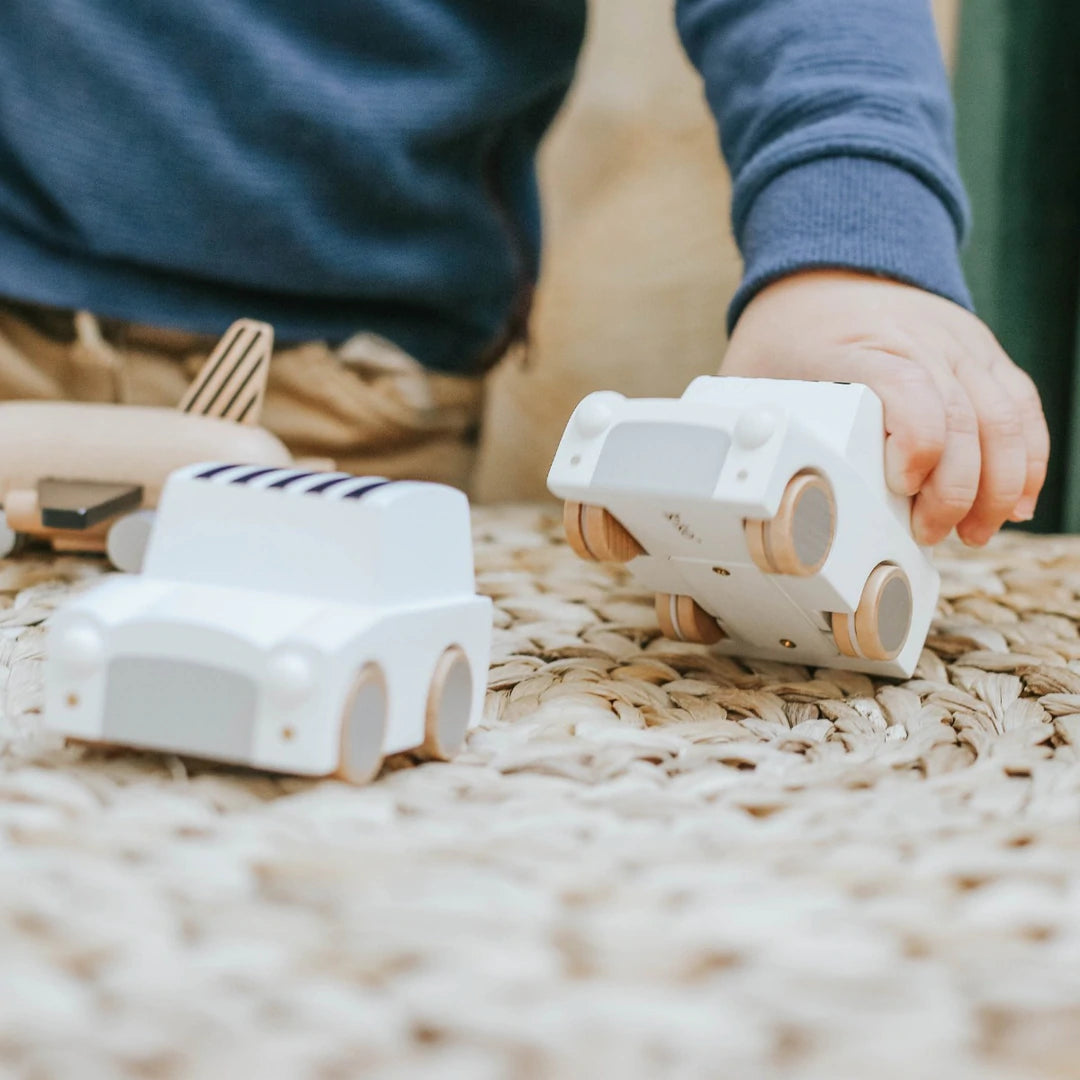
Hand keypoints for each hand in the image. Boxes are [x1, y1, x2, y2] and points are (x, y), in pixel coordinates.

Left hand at [721, 270, 1048, 546]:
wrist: (831, 268)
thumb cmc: (789, 333)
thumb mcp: (749, 372)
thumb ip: (743, 424)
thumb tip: (724, 488)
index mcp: (856, 346)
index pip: (908, 387)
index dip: (919, 444)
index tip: (904, 488)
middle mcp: (918, 340)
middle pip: (964, 416)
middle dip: (957, 489)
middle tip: (934, 534)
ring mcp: (956, 344)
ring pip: (1003, 415)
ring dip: (999, 483)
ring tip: (975, 532)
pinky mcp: (981, 354)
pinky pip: (1020, 404)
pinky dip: (1026, 456)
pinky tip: (1016, 501)